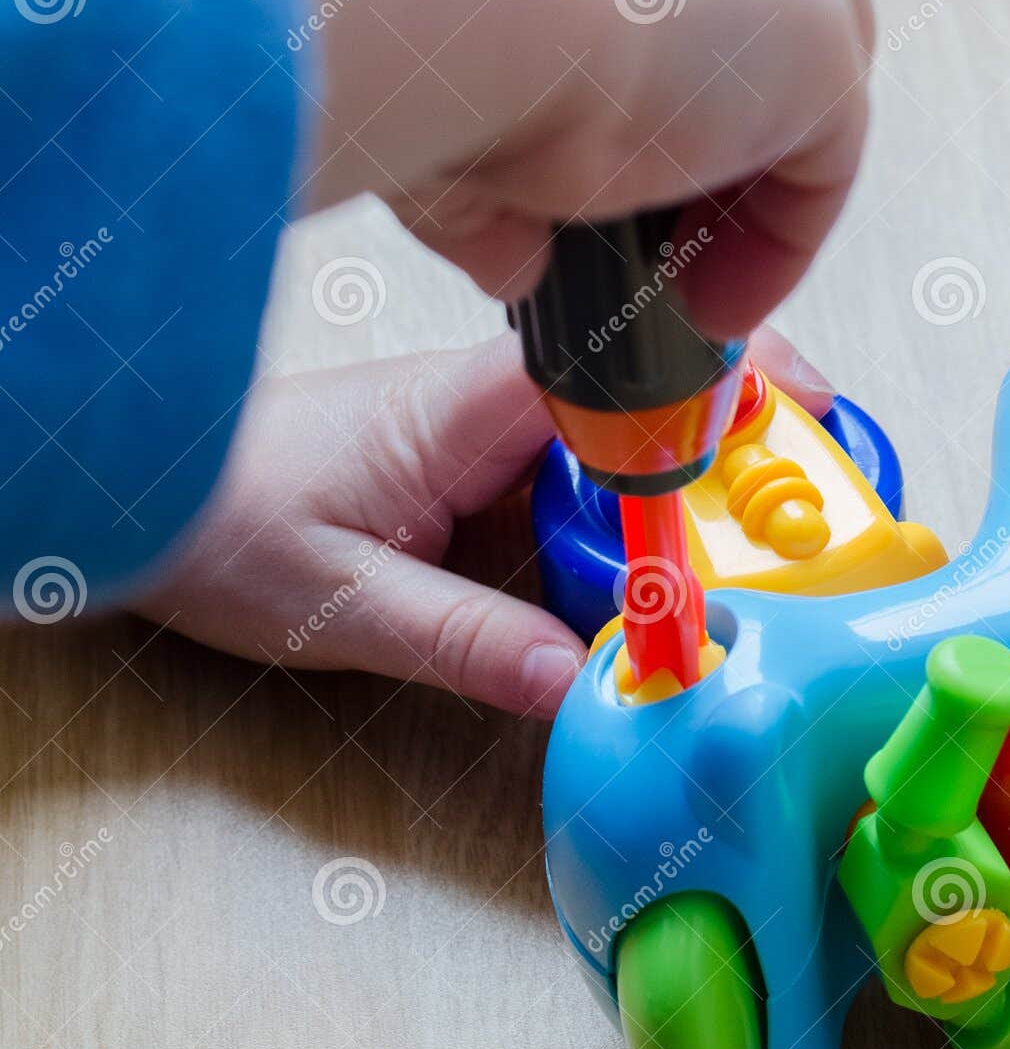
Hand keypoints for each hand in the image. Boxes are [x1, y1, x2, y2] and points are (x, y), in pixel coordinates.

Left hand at [132, 327, 832, 716]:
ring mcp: (496, 435)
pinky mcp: (489, 470)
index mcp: (468, 407)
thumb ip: (465, 641)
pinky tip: (676, 580)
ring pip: (635, 444)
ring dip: (707, 490)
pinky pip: (596, 485)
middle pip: (660, 397)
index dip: (733, 379)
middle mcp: (496, 406)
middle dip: (752, 442)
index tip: (814, 421)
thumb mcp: (338, 603)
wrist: (147, 492)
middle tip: (823, 514)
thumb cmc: (215, 520)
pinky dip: (651, 524)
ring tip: (775, 557)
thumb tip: (583, 681)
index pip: (629, 367)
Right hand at [211, 0, 873, 336]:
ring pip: (808, 71)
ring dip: (753, 173)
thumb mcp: (425, 66)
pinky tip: (705, 303)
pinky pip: (823, 168)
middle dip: (732, 91)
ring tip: (681, 273)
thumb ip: (484, 159)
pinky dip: (774, 246)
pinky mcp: (821, 44)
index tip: (642, 98)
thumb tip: (511, 256)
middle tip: (664, 206)